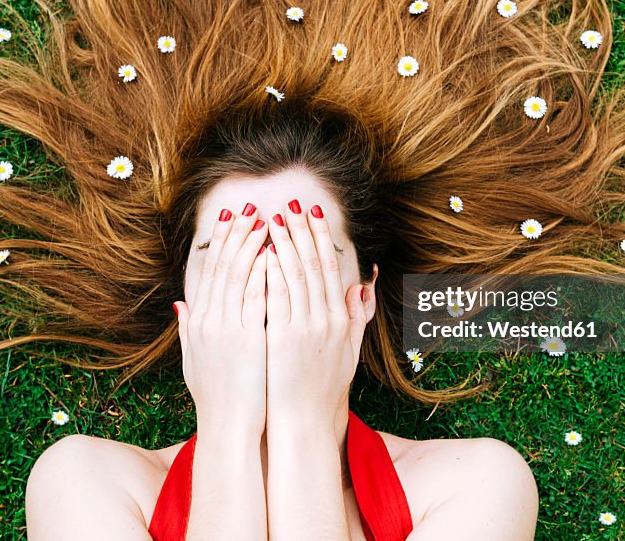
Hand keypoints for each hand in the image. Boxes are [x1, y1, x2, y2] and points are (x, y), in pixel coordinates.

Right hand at [175, 204, 269, 436]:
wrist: (229, 427)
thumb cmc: (217, 397)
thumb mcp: (193, 359)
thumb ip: (188, 329)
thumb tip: (180, 304)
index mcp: (198, 322)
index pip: (210, 271)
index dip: (222, 242)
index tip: (233, 218)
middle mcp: (209, 320)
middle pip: (224, 266)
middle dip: (238, 233)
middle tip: (250, 206)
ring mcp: (228, 329)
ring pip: (240, 276)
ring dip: (253, 245)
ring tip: (266, 220)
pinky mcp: (248, 340)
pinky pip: (257, 298)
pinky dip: (265, 274)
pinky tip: (274, 254)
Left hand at [263, 201, 368, 423]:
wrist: (305, 421)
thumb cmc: (324, 388)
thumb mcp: (350, 351)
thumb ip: (357, 316)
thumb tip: (363, 285)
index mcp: (339, 320)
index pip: (329, 268)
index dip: (319, 238)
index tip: (311, 213)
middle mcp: (325, 320)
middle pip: (312, 265)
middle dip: (300, 231)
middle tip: (290, 203)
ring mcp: (304, 328)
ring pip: (294, 276)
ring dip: (282, 244)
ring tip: (271, 219)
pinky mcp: (281, 339)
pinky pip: (275, 297)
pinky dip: (270, 272)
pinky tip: (261, 252)